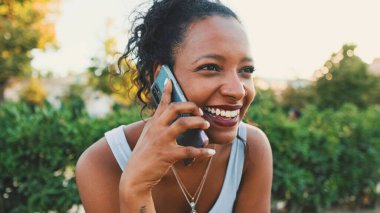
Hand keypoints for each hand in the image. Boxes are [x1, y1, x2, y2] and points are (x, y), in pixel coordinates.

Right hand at [119, 79, 214, 193]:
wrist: (134, 177)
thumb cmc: (144, 157)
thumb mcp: (147, 138)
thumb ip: (158, 128)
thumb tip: (176, 124)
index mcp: (152, 124)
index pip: (161, 103)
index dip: (167, 91)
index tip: (170, 79)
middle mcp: (156, 128)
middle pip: (176, 108)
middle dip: (191, 106)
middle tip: (200, 112)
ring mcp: (161, 140)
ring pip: (184, 124)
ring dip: (198, 123)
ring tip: (206, 124)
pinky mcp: (167, 154)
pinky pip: (189, 150)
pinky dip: (202, 151)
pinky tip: (210, 152)